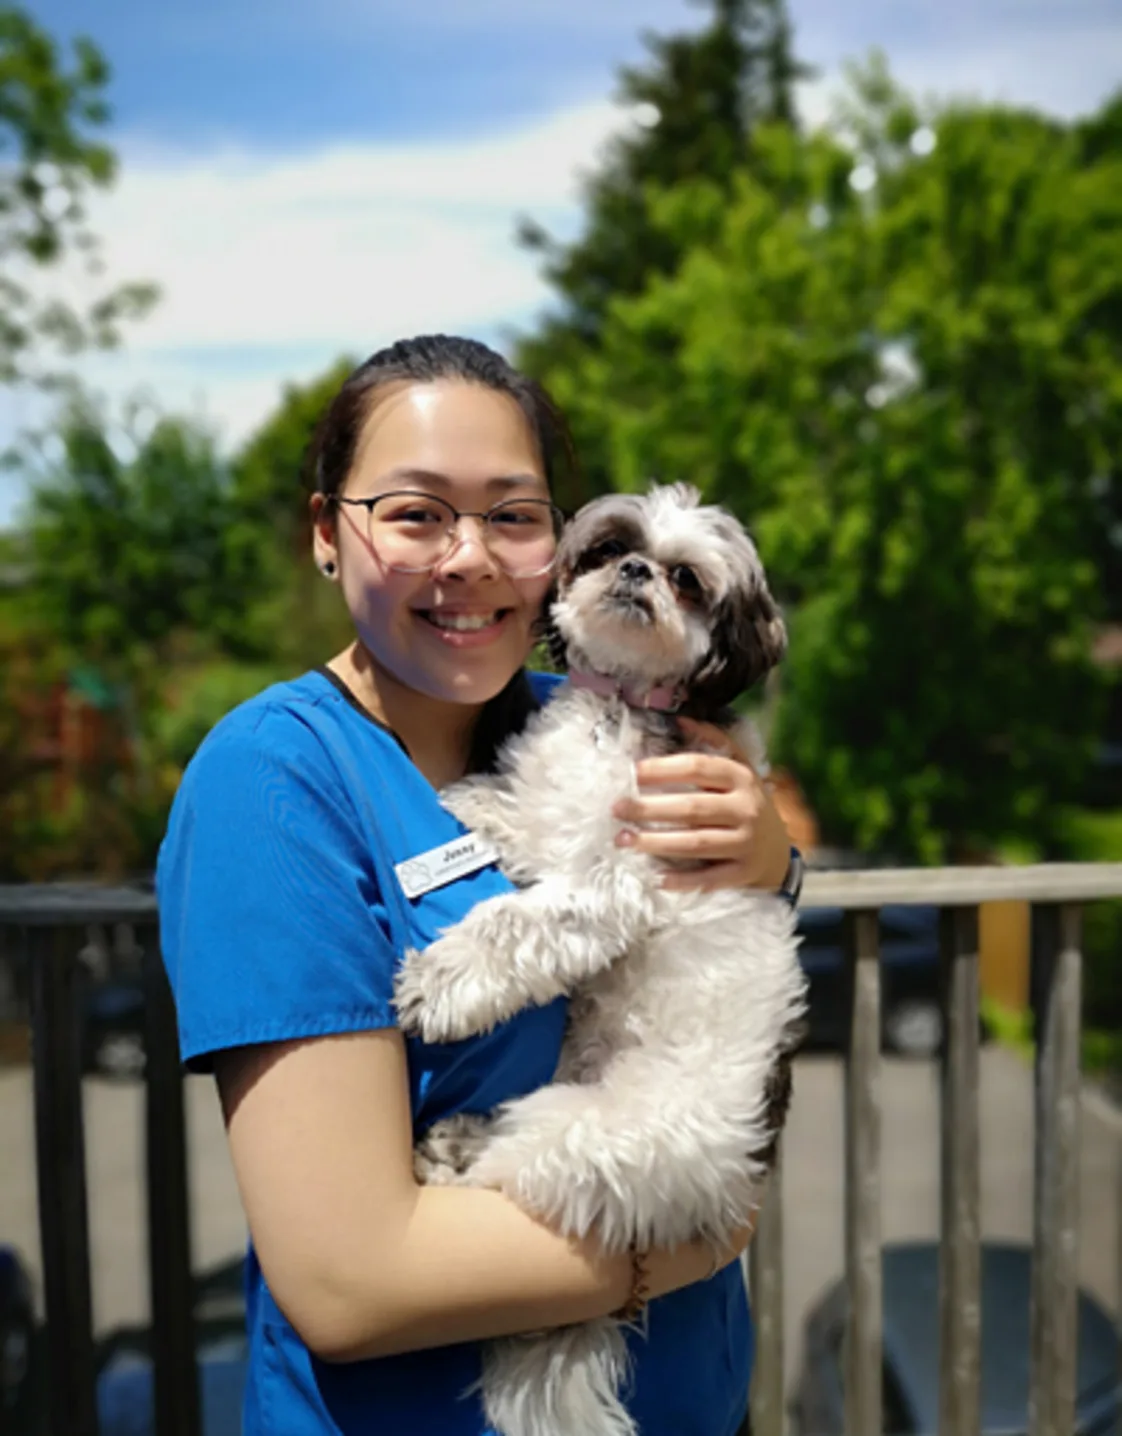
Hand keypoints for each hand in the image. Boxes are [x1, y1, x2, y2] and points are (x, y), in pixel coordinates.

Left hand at [611, 717, 790, 894]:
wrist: (778, 852)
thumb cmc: (746, 804)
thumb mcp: (739, 770)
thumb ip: (714, 742)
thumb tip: (681, 720)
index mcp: (741, 778)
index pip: (698, 767)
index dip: (663, 768)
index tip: (632, 772)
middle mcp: (747, 808)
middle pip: (692, 807)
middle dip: (650, 808)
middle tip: (617, 808)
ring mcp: (747, 842)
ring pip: (696, 843)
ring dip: (656, 843)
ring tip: (623, 840)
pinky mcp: (744, 872)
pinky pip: (709, 878)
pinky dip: (683, 880)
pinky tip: (656, 878)